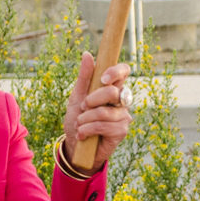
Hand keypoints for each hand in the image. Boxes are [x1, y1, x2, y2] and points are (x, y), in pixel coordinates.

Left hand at [63, 52, 131, 169]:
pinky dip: (87, 129)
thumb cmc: (77, 119)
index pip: (124, 71)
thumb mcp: (76, 97)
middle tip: (82, 107)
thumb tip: (87, 54)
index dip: (116, 71)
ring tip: (79, 124)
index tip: (102, 79)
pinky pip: (104, 126)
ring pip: (105, 112)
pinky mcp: (121, 131)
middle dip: (92, 100)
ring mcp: (123, 116)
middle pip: (113, 92)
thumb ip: (84, 77)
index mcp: (112, 87)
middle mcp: (122, 100)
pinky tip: (83, 134)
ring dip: (85, 119)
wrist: (75, 146)